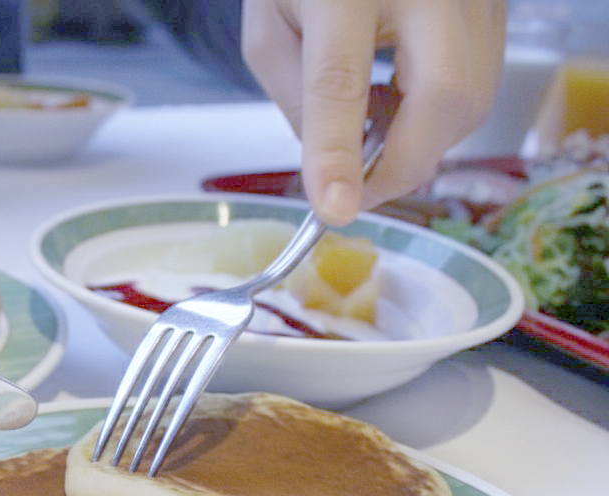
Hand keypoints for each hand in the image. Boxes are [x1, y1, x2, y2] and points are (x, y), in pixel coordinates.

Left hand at [242, 0, 505, 225]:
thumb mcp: (270, 28)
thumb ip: (294, 97)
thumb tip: (333, 165)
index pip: (340, 80)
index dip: (337, 152)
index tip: (334, 208)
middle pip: (442, 96)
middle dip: (402, 164)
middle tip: (358, 189)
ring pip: (472, 99)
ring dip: (420, 142)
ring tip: (372, 129)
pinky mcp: (494, 7)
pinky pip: (480, 84)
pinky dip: (438, 116)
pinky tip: (400, 103)